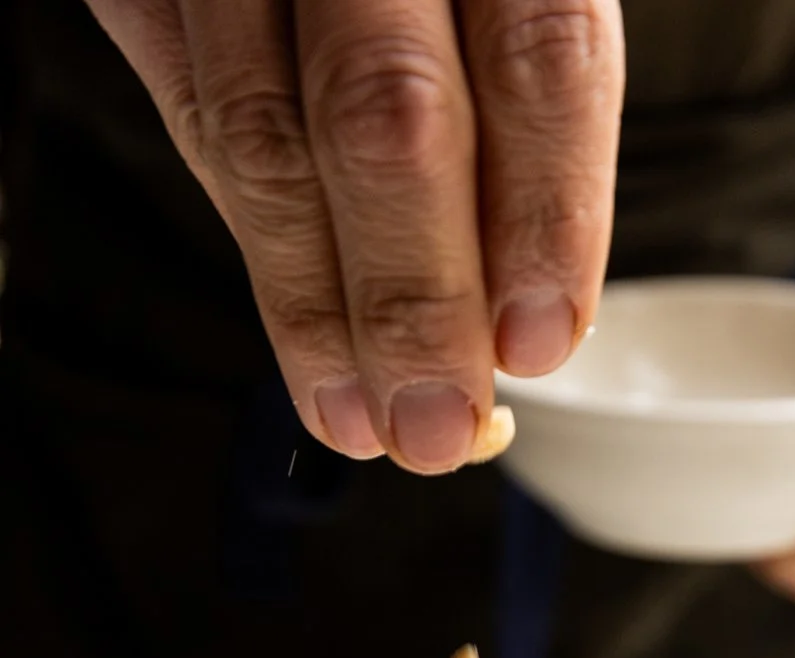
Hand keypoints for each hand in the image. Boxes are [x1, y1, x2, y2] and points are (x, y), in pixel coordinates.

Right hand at [87, 0, 623, 469]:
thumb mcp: (516, 6)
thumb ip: (524, 134)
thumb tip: (516, 332)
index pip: (540, 58)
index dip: (544, 216)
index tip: (536, 344)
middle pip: (389, 112)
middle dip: (412, 300)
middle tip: (433, 422)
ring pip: (262, 132)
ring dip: (314, 308)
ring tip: (358, 416)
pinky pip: (192, 112)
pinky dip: (255, 240)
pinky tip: (303, 330)